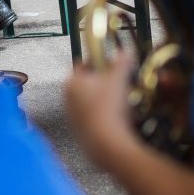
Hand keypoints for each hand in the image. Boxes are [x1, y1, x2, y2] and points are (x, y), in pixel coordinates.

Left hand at [65, 50, 138, 169]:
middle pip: (88, 83)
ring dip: (105, 98)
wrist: (106, 143)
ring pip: (90, 100)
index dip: (100, 62)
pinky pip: (93, 116)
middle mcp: (66, 97)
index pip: (83, 64)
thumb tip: (126, 51)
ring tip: (123, 102)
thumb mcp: (118, 79)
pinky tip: (118, 119)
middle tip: (121, 83)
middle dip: (104, 81)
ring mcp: (71, 115)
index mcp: (71, 81)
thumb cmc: (108, 108)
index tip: (113, 64)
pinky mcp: (79, 130)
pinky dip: (104, 114)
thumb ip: (122, 62)